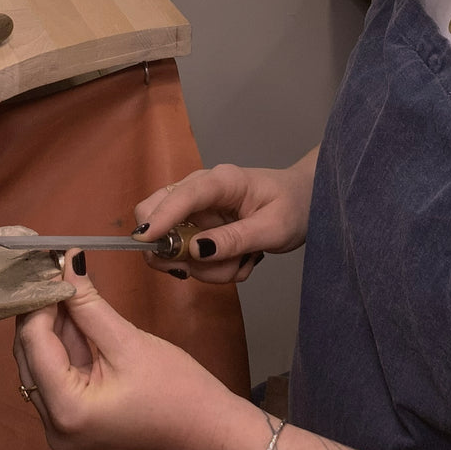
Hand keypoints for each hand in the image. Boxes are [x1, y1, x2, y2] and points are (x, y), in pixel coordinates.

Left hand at [13, 256, 258, 449]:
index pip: (32, 342)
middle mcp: (53, 424)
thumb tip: (66, 261)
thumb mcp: (128, 340)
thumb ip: (88, 302)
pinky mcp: (74, 417)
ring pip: (42, 360)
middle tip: (56, 268)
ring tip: (68, 284)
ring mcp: (62, 424)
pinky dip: (66, 342)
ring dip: (54, 323)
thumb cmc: (177, 390)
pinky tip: (76, 312)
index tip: (50, 264)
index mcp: (65, 410)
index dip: (40, 300)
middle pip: (30, 353)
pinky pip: (58, 371)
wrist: (207, 428)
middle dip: (43, 309)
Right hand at [134, 153, 316, 283]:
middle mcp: (200, 191)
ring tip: (244, 262)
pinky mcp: (198, 228)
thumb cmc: (294, 207)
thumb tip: (195, 251)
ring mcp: (196, 210)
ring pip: (173, 244)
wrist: (305, 203)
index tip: (145, 241)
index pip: (182, 195)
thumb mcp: (273, 228)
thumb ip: (235, 240)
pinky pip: (189, 256)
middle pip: (156, 212)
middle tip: (198, 268)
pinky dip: (212, 268)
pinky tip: (239, 260)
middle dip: (173, 250)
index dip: (160, 217)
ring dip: (206, 267)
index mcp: (222, 181)